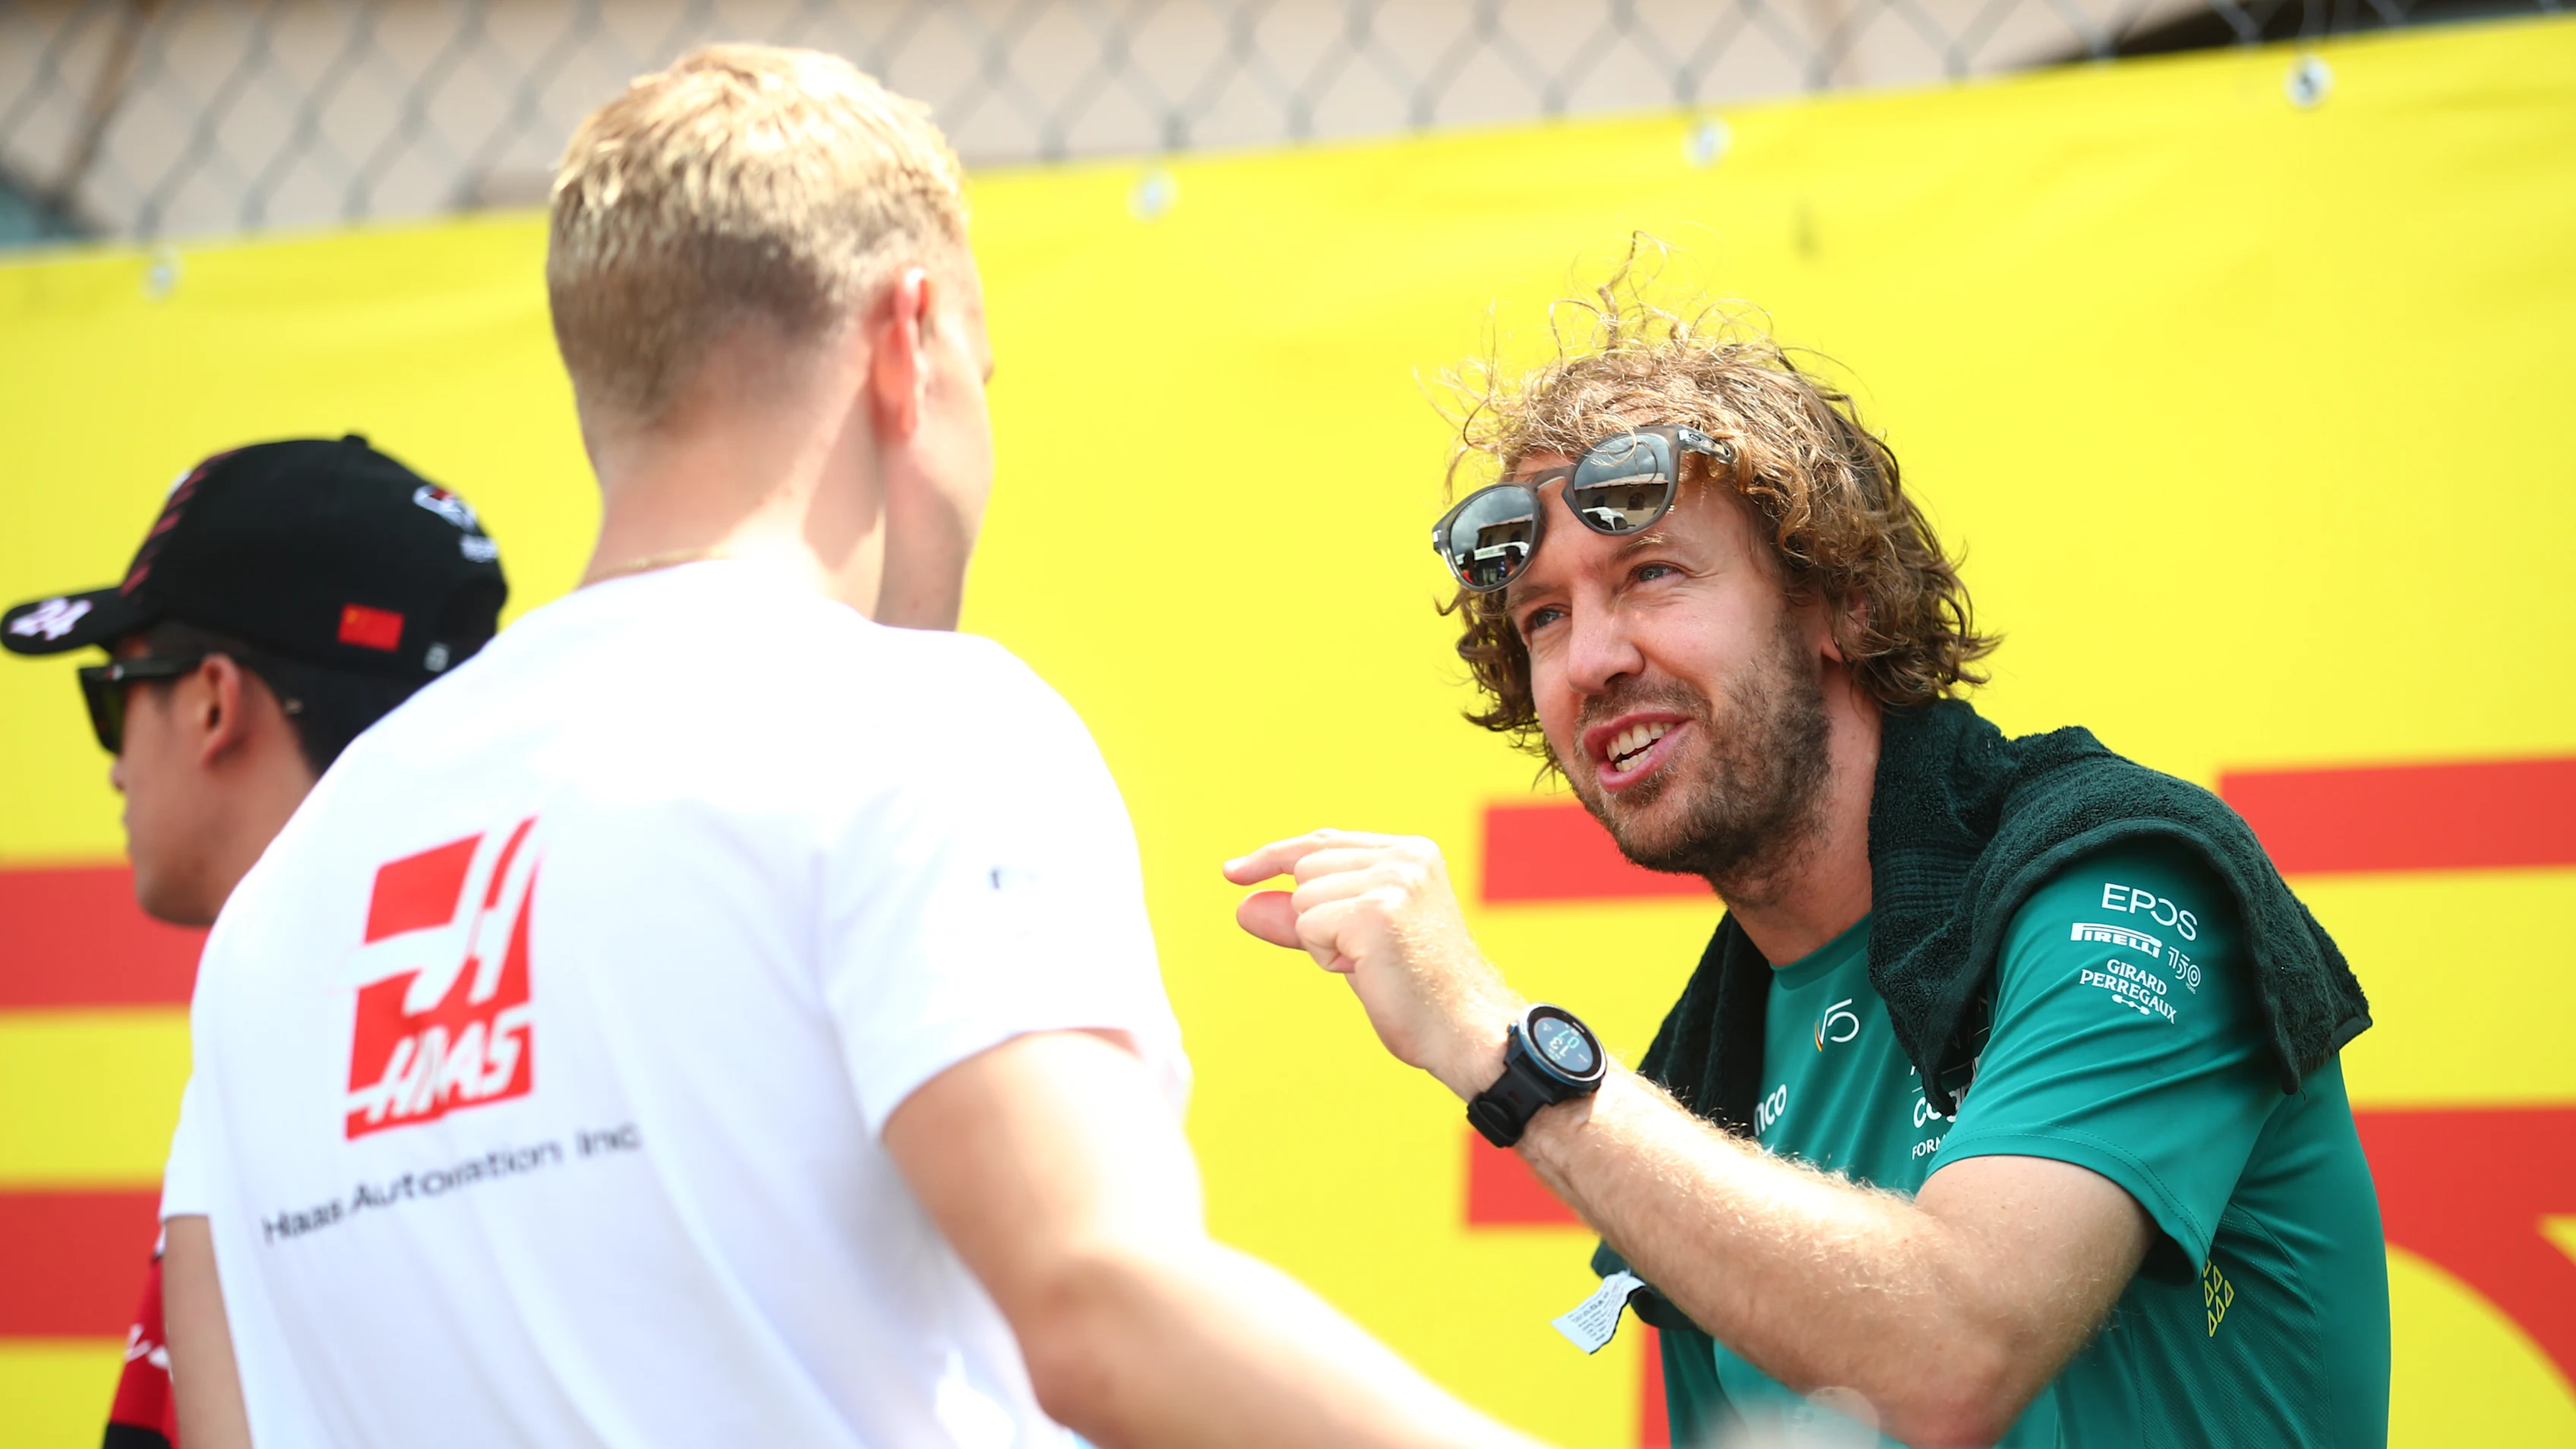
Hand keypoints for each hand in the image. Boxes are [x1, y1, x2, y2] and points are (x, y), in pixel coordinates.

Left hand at [1223, 830, 1521, 1098]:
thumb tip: (1243, 907)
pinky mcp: (1375, 911)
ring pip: (1303, 899)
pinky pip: (1308, 925)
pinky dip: (1326, 956)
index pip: (1323, 842)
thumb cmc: (1414, 989)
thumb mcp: (1352, 941)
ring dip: (1322, 940)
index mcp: (1410, 852)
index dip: (1274, 857)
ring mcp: (1393, 880)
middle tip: (1364, 954)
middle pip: (1305, 868)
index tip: (1233, 873)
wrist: (1462, 1028)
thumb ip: (1302, 917)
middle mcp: (1405, 856)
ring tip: (1372, 962)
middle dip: (1314, 917)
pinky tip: (1367, 969)